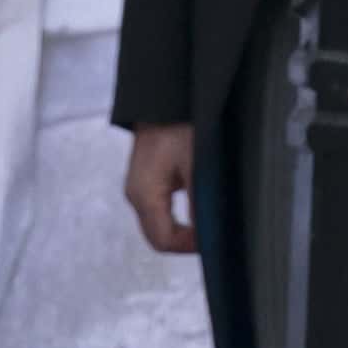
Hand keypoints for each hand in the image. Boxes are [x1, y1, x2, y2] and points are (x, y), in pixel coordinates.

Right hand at [123, 124, 198, 254]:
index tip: (211, 237)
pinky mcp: (145, 183)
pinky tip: (194, 210)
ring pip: (158, 226)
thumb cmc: (177, 127)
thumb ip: (199, 202)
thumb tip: (207, 232)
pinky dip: (175, 218)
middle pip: (157, 237)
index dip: (188, 246)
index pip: (163, 240)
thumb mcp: (195, 164)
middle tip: (211, 232)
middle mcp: (136, 196)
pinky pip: (158, 212)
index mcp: (144, 195)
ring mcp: (138, 190)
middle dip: (184, 241)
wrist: (162, 101)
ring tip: (205, 222)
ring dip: (181, 231)